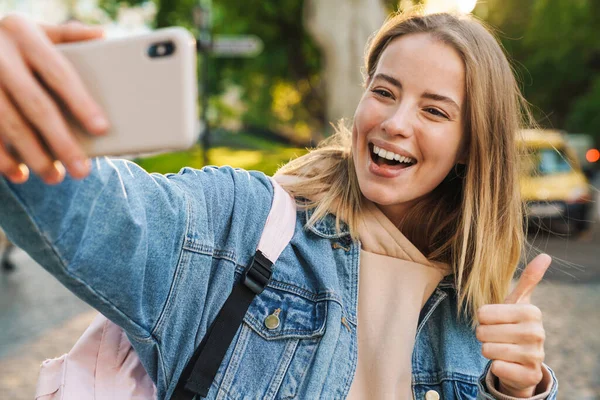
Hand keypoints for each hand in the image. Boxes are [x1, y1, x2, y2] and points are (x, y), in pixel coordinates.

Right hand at [0, 14, 108, 184]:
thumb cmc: (15, 42)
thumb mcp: (37, 30)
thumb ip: (68, 35)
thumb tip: (102, 37)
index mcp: (23, 34)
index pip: (59, 73)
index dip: (81, 102)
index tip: (102, 129)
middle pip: (37, 106)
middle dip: (62, 142)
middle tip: (82, 171)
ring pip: (10, 125)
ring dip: (34, 156)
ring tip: (56, 177)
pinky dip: (3, 158)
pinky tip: (20, 174)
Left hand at [476, 253, 550, 396]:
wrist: (523, 361)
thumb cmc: (513, 325)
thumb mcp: (518, 302)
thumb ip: (528, 279)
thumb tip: (546, 255)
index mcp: (531, 312)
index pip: (483, 313)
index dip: (483, 318)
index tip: (495, 320)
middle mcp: (537, 333)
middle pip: (483, 332)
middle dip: (483, 335)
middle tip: (496, 336)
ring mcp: (535, 356)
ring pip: (487, 350)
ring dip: (488, 350)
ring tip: (501, 348)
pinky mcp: (529, 375)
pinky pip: (496, 367)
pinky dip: (496, 366)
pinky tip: (508, 364)